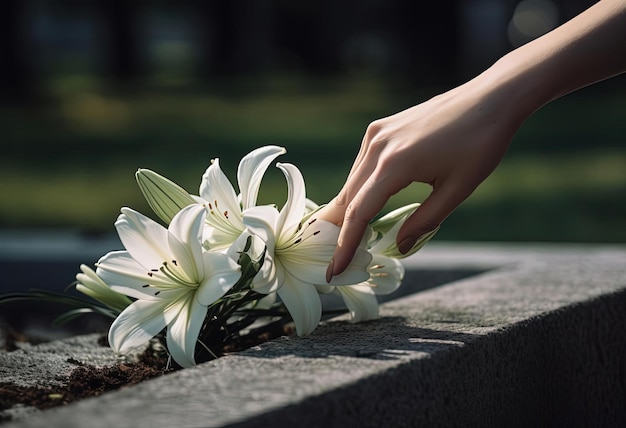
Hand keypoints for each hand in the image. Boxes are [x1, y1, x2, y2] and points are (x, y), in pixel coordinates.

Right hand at [318, 78, 521, 279]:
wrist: (490, 98)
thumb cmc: (480, 143)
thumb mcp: (456, 189)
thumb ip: (424, 221)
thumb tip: (398, 247)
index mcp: (394, 164)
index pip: (359, 213)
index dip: (345, 245)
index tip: (334, 271)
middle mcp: (377, 146)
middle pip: (348, 197)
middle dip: (337, 230)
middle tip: (330, 260)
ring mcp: (377, 134)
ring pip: (352, 180)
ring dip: (347, 209)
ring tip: (341, 238)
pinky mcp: (381, 128)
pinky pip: (362, 165)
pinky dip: (358, 187)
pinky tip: (362, 203)